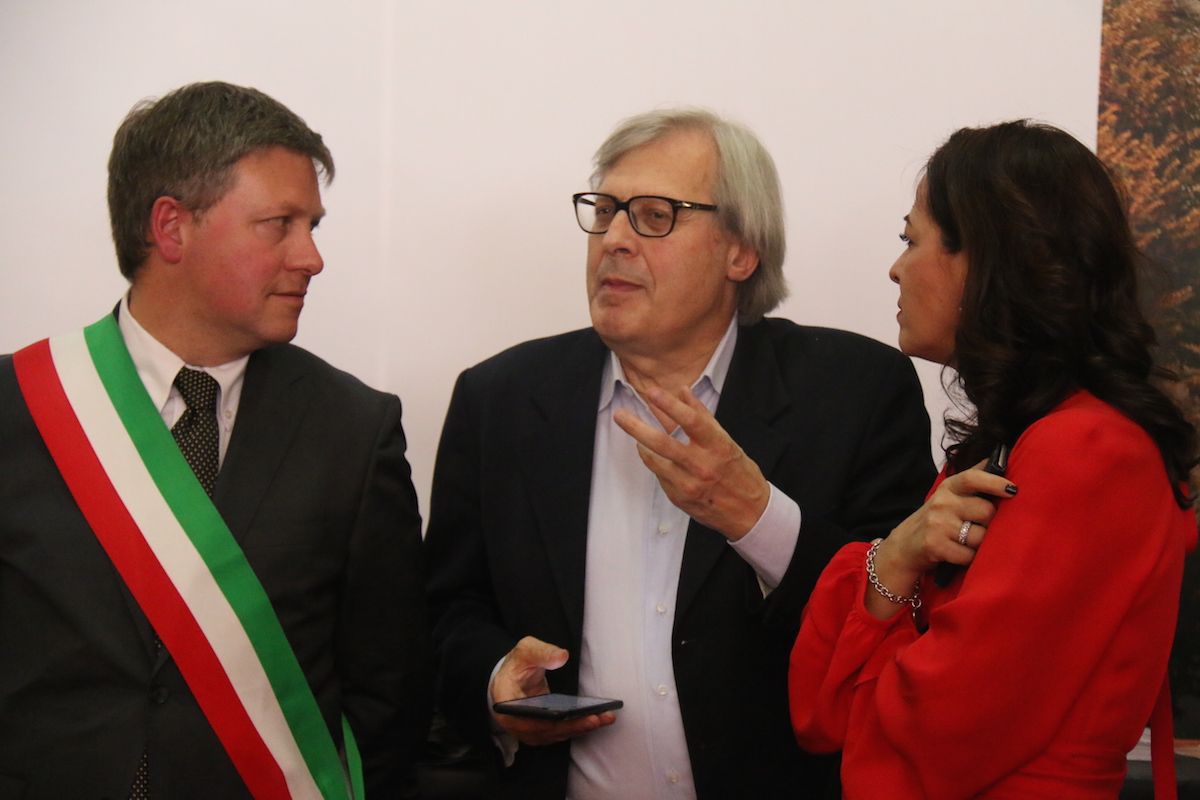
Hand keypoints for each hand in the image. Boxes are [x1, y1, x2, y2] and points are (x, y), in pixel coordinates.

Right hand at [489, 636, 615, 745]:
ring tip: (602, 718)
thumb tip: (561, 657)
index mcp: (504, 701)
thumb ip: (542, 652)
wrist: (514, 677)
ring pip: (554, 734)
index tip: (565, 716)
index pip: (522, 718)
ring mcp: (527, 729)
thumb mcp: (526, 650)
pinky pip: (559, 733)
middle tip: (594, 719)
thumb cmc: (518, 664)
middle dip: (571, 725)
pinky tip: (596, 720)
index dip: (544, 721)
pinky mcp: (540, 731)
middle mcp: (514, 721)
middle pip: (543, 730)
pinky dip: (577, 728)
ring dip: (579, 728)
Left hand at [613, 386, 768, 540]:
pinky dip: (654, 463)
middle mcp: (703, 464)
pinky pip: (659, 476)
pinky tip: (654, 457)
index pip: (691, 421)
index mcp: (717, 446)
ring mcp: (690, 483)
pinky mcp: (680, 498)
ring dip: (641, 445)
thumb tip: (683, 391)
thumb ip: (702, 415)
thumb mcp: (726, 440)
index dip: (670, 405)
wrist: (749, 512)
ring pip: (655, 461)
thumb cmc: (739, 472)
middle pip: (663, 443)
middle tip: (620, 415)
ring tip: (635, 436)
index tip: (652, 392)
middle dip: (637, 427)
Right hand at [866, 461, 1016, 618]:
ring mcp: (938, 524)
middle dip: (990, 523)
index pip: (973, 478)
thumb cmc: (935, 519)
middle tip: (980, 527)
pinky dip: (970, 558)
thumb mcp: (949, 495)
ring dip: (981, 543)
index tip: (1012, 489)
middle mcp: (942, 503)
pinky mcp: (935, 545)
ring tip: (970, 542)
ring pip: (980, 536)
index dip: (994, 482)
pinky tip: (962, 554)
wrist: (904, 546)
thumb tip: (1001, 458)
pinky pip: (969, 555)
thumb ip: (973, 479)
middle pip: (986, 511)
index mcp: (948, 487)